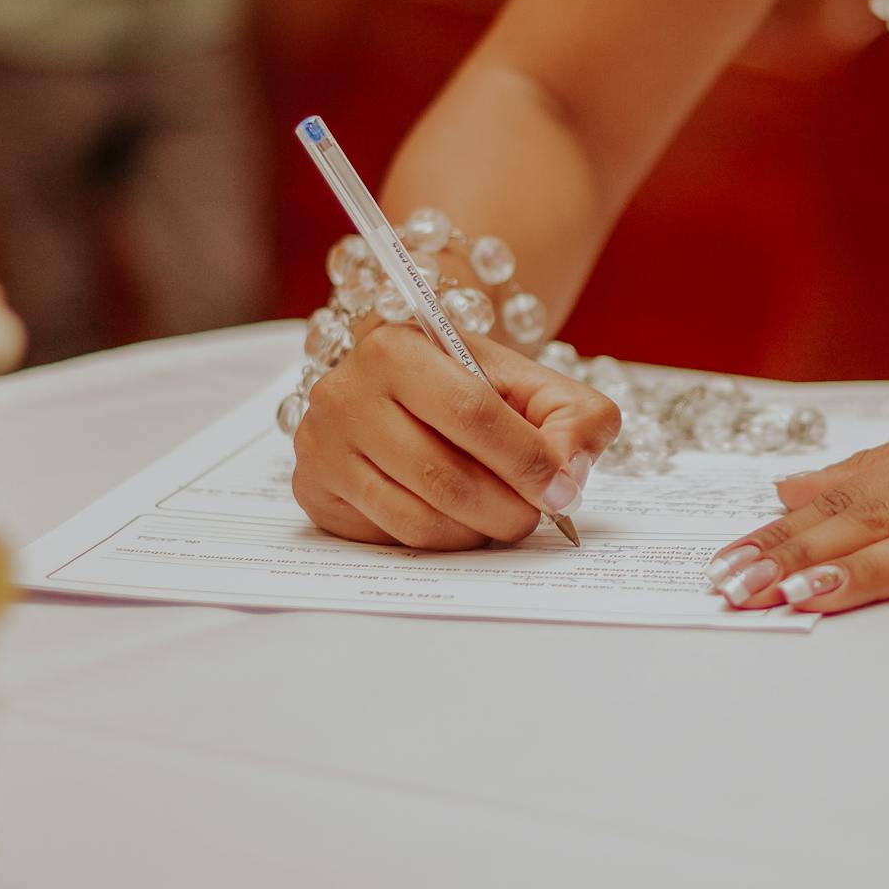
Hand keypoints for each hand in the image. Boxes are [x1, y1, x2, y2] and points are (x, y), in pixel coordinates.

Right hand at [292, 324, 621, 549]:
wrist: (411, 386)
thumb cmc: (476, 389)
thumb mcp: (534, 385)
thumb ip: (575, 418)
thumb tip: (569, 475)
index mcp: (397, 348)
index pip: (473, 413)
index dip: (527, 461)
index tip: (562, 490)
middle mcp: (344, 393)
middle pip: (444, 476)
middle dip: (508, 508)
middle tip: (536, 514)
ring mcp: (321, 446)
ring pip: (417, 519)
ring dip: (477, 531)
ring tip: (502, 516)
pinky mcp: (314, 492)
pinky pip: (390, 539)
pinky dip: (440, 541)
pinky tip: (459, 519)